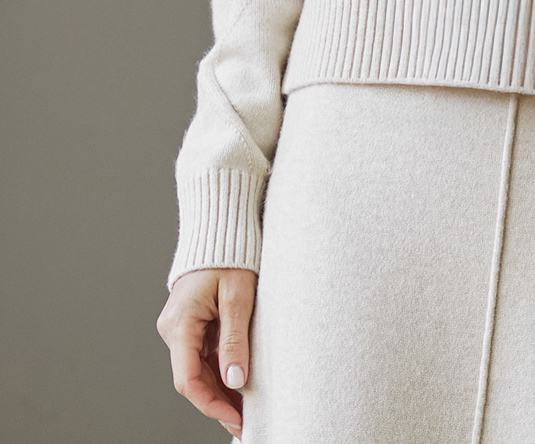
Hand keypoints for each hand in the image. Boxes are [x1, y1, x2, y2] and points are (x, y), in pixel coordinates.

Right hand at [157, 268, 256, 437]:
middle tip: (245, 420)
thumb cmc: (230, 256)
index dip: (211, 404)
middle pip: (192, 378)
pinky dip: (218, 372)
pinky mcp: (191, 323)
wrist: (221, 228)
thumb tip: (235, 381)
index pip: (188, 379)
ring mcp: (181, 327)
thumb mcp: (238, 297)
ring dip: (218, 390)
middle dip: (217, 402)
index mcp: (180, 324)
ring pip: (197, 370)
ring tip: (244, 409)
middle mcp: (174, 330)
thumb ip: (235, 340)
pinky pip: (202, 356)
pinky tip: (237, 385)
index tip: (235, 418)